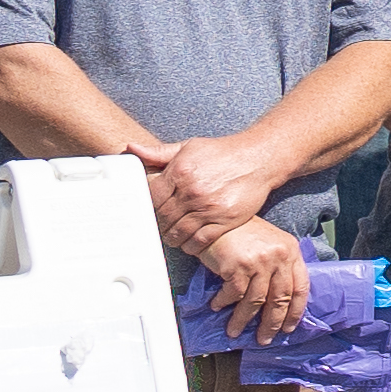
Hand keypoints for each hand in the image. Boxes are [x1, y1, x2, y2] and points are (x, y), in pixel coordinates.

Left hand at [142, 129, 286, 247]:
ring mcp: (209, 207)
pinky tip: (190, 243)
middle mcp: (192, 191)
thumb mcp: (189, 146)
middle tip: (159, 228)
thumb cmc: (223, 152)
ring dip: (172, 238)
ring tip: (172, 237)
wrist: (260, 157)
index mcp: (180, 172)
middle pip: (163, 217)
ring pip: (180, 232)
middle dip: (159, 225)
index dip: (147, 207)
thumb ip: (158, 152)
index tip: (149, 212)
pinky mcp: (226, 220)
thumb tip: (130, 149)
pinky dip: (192, 246)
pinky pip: (201, 240)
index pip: (152, 197)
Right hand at [204, 230, 318, 353]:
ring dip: (243, 320)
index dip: (295, 311)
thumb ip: (278, 266)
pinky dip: (224, 303)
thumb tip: (278, 300)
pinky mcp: (239, 266)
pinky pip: (234, 294)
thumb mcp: (269, 244)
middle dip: (272, 323)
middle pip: (280, 299)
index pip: (301, 287)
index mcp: (291, 251)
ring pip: (255, 302)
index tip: (289, 327)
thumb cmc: (241, 232)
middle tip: (264, 339)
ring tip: (234, 331)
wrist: (217, 219)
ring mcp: (260, 262)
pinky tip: (217, 307)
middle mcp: (279, 256)